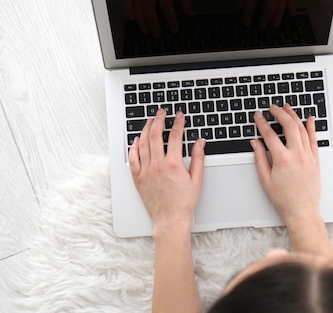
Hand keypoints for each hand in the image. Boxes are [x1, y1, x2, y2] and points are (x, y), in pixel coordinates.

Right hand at [124, 0, 193, 36]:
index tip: (174, 30)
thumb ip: (185, 3)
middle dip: (153, 23)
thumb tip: (190, 15)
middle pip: (149, 9)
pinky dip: (128, 10)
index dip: (171, 20)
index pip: (167, 7)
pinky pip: (128, 2)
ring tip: (146, 31)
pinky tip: (132, 19)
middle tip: (157, 34)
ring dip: (142, 21)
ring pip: (138, 8)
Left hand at [128, 109, 204, 229]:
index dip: (177, 122)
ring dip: (146, 129)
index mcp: (173, 164)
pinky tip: (136, 140)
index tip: (179, 116)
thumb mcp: (197, 179)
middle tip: (161, 112)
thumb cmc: (184, 203)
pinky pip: (132, 158)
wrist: (170, 220)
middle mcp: (157, 165)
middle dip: (158, 120)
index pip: (175, 136)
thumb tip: (200, 142)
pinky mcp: (138, 179)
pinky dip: (133, 147)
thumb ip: (198, 158)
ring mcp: (146, 171)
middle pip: (155, 135)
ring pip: (142, 144)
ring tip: (149, 121)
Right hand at [251, 104, 320, 225]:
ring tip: (288, 108)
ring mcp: (308, 156)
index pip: (269, 134)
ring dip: (294, 116)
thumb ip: (259, 158)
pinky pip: (314, 139)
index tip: (258, 116)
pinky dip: (311, 127)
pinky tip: (309, 119)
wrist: (302, 209)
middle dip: (280, 113)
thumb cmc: (283, 198)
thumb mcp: (265, 179)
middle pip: (288, 126)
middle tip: (273, 107)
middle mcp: (297, 155)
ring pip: (302, 129)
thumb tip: (255, 143)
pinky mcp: (316, 159)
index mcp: (282, 159)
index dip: (262, 123)